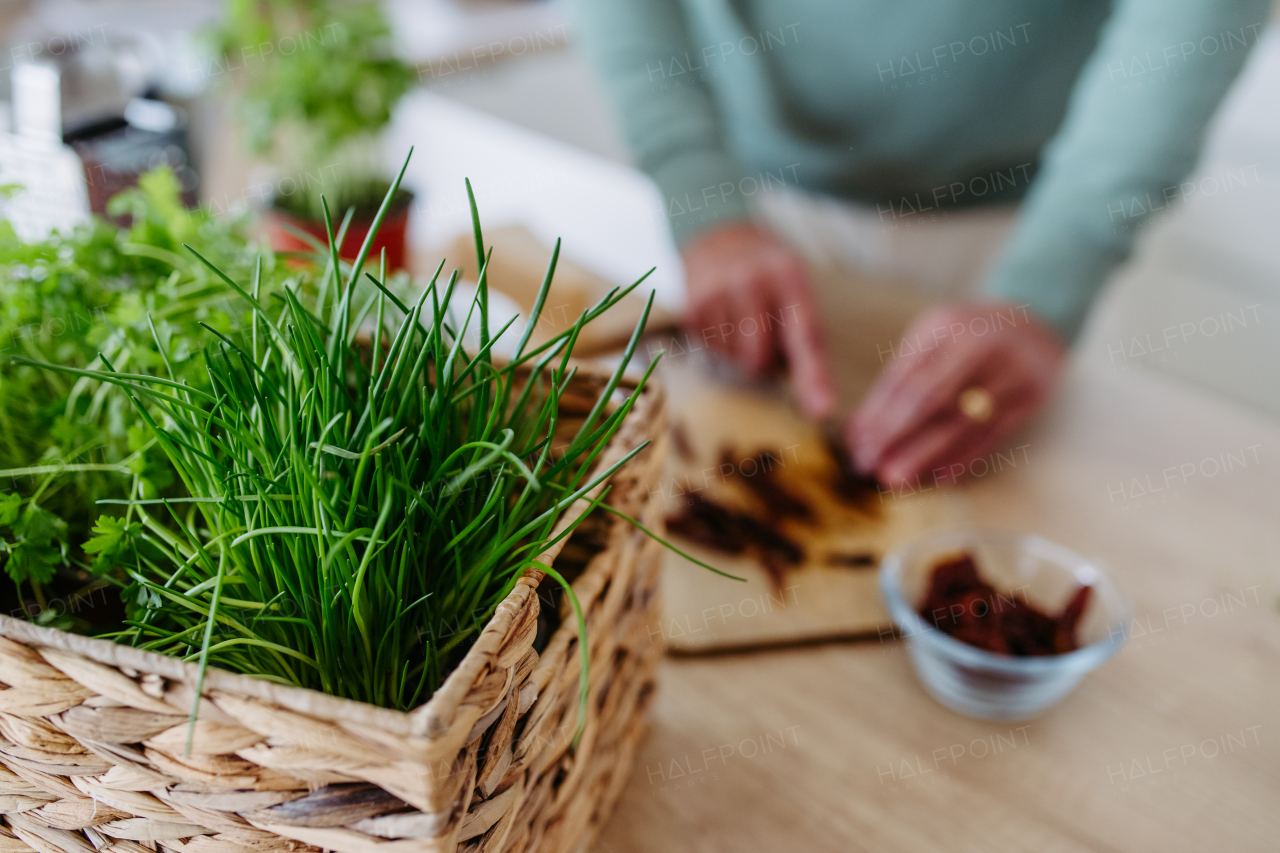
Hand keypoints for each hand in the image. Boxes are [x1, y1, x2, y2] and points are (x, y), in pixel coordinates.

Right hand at [682, 220, 834, 417]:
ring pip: (731, 359)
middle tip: (761, 332)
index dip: (813, 376)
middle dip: (762, 359)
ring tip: (739, 318)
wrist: (721, 235)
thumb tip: (819, 407)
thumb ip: (806, 340)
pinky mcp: (689, 306)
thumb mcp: (797, 290)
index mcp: (789, 276)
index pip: (804, 335)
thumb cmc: (770, 278)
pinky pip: (708, 351)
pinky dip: (717, 343)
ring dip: (737, 350)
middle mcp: (751, 280)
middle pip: (758, 358)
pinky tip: (720, 316)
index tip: (821, 410)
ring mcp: (715, 291)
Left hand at [849, 302, 1064, 487]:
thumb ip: (899, 377)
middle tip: (869, 464)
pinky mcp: (1030, 397)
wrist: (1035, 326)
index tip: (856, 442)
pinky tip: (939, 477)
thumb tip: (859, 430)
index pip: (906, 376)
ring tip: (896, 478)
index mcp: (946, 327)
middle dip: (896, 434)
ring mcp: (1010, 372)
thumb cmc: (966, 337)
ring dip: (926, 455)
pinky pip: (993, 435)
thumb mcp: (932, 338)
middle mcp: (980, 346)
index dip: (878, 412)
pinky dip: (964, 458)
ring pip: (963, 422)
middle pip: (933, 397)